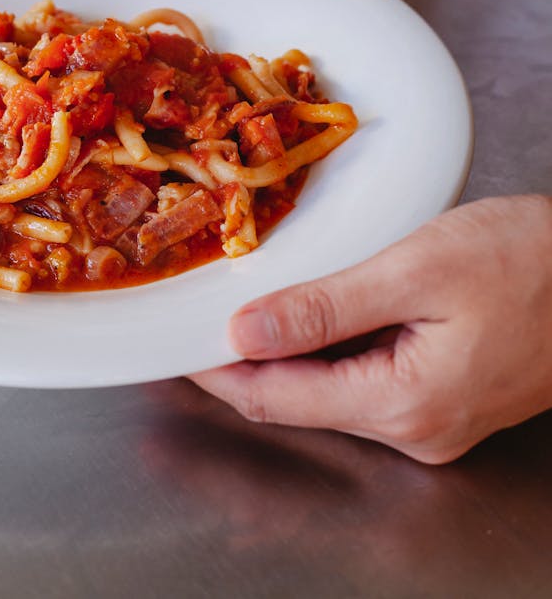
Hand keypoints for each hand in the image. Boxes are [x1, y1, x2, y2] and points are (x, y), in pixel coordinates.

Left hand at [191, 195, 551, 463]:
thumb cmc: (530, 260)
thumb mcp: (417, 270)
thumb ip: (325, 307)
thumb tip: (244, 332)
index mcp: (404, 404)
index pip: (276, 398)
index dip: (216, 369)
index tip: (173, 343)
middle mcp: (416, 429)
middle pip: (298, 400)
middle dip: (244, 360)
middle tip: (199, 314)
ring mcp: (434, 418)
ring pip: (329, 390)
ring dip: (284, 351)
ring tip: (246, 304)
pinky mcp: (446, 395)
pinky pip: (364, 379)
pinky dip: (326, 348)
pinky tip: (309, 312)